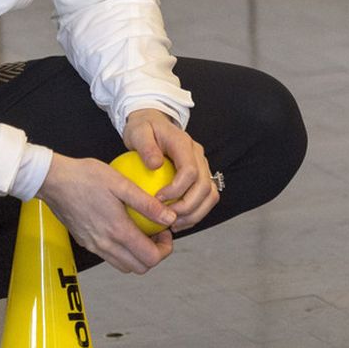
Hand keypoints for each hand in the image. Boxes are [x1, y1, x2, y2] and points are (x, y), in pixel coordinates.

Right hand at [36, 152, 174, 273]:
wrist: (53, 180)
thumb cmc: (85, 177)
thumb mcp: (121, 184)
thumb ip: (147, 204)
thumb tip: (170, 218)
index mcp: (117, 231)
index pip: (150, 258)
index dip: (165, 249)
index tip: (166, 231)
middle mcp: (105, 245)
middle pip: (139, 268)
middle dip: (154, 254)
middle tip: (157, 233)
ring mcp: (94, 246)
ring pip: (124, 266)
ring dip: (138, 255)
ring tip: (143, 232)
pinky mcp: (85, 243)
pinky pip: (110, 257)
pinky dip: (123, 251)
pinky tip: (124, 229)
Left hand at [121, 109, 218, 231]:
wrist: (153, 124)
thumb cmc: (144, 128)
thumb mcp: (138, 131)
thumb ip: (145, 146)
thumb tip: (155, 164)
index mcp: (185, 144)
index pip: (190, 171)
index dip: (176, 190)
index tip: (157, 199)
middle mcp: (199, 156)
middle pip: (204, 187)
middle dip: (187, 207)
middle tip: (166, 217)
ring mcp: (202, 166)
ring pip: (210, 195)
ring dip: (195, 214)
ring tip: (174, 224)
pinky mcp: (200, 177)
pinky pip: (205, 198)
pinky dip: (195, 213)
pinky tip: (176, 222)